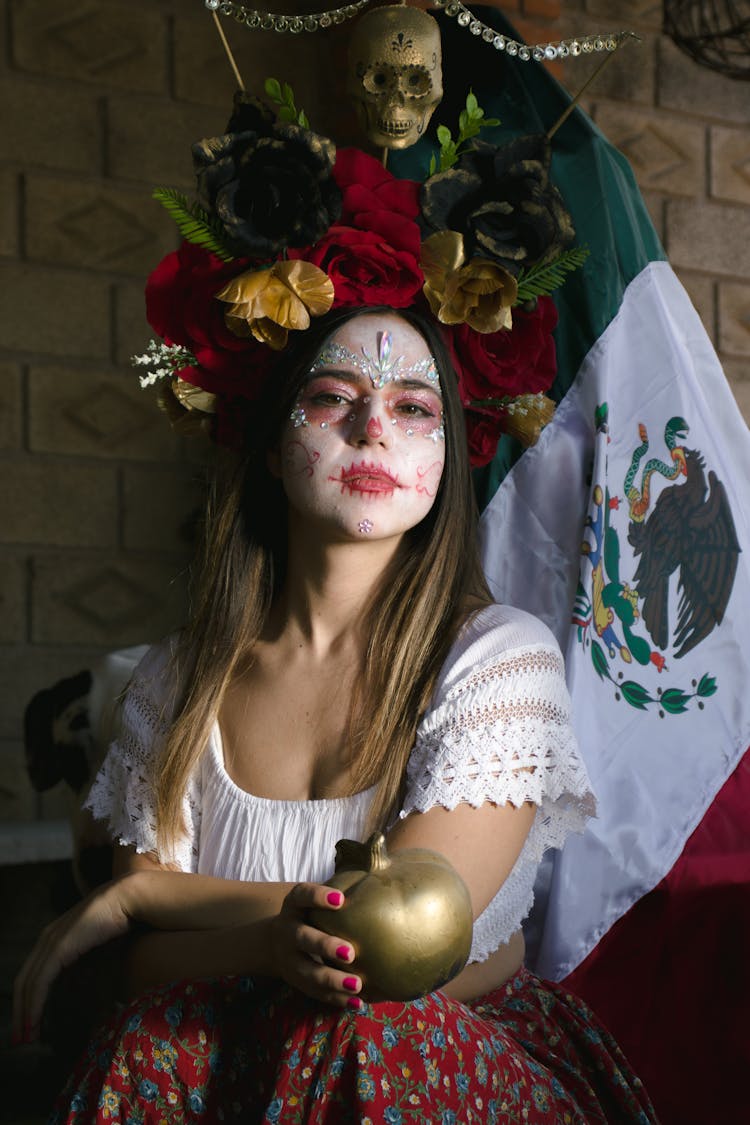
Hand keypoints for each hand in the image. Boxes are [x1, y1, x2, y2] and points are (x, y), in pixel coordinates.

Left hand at [13, 878, 131, 1042]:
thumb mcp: (97, 946)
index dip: (27, 1000)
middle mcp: (46, 939)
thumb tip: (84, 985)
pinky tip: (34, 1023)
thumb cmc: (120, 921)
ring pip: (28, 986)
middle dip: (20, 1013)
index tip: (30, 1024)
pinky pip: (40, 983)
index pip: (33, 974)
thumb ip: (85, 963)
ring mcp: (50, 942)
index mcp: (54, 937)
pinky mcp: (58, 948)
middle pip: (24, 982)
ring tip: (26, 1038)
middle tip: (21, 1040)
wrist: (129, 899)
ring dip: (25, 1015)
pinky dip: (34, 1005)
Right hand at [269, 883, 362, 1009]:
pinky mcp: (296, 981)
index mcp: (294, 904)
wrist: (276, 940)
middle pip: (302, 938)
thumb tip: (380, 857)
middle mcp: (287, 930)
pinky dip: (335, 998)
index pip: (302, 895)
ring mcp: (289, 959)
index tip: (340, 900)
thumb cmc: (312, 912)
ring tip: (357, 984)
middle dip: (324, 946)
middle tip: (350, 952)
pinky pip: (315, 992)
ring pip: (307, 972)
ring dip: (332, 979)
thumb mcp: (316, 896)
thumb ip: (343, 883)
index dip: (318, 897)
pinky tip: (357, 1002)